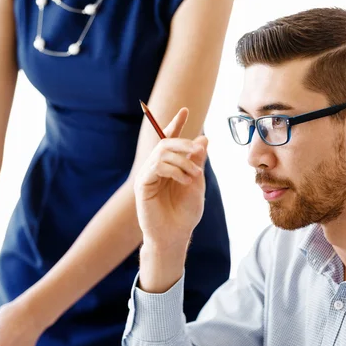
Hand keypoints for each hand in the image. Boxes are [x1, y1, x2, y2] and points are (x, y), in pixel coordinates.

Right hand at [134, 108, 207, 247]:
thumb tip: (203, 138)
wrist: (176, 235)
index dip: (176, 124)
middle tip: (197, 152)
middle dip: (183, 143)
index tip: (185, 110)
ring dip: (182, 160)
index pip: (169, 140)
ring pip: (161, 152)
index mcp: (168, 166)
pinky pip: (156, 166)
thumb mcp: (197, 182)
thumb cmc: (185, 213)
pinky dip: (173, 170)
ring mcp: (147, 176)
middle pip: (165, 142)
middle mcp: (155, 168)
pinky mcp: (142, 185)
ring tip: (194, 174)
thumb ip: (198, 161)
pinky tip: (184, 179)